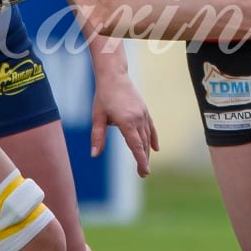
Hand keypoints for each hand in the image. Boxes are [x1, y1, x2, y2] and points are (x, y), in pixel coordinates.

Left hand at [90, 55, 158, 175]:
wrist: (114, 76)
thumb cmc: (103, 96)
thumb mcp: (97, 117)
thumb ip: (97, 137)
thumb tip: (94, 155)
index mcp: (126, 121)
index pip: (136, 146)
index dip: (141, 160)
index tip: (145, 172)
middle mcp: (138, 119)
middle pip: (143, 144)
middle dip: (144, 160)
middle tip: (142, 174)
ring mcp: (143, 114)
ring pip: (147, 137)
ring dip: (147, 151)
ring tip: (144, 164)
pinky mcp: (144, 111)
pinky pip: (151, 128)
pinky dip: (153, 138)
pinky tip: (156, 148)